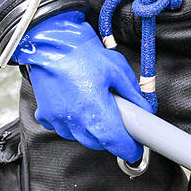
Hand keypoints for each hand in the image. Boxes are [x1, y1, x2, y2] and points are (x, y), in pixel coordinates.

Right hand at [13, 11, 150, 162]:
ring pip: (82, 138)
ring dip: (93, 130)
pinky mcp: (46, 115)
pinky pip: (65, 128)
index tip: (136, 148)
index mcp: (95, 112)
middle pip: (100, 143)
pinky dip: (74, 123)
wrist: (48, 41)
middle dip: (112, 137)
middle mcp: (76, 122)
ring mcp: (59, 120)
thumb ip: (133, 93)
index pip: (117, 144)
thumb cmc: (80, 52)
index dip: (130, 149)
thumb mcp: (116, 69)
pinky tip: (77, 106)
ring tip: (96, 107)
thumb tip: (144, 109)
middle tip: (119, 121)